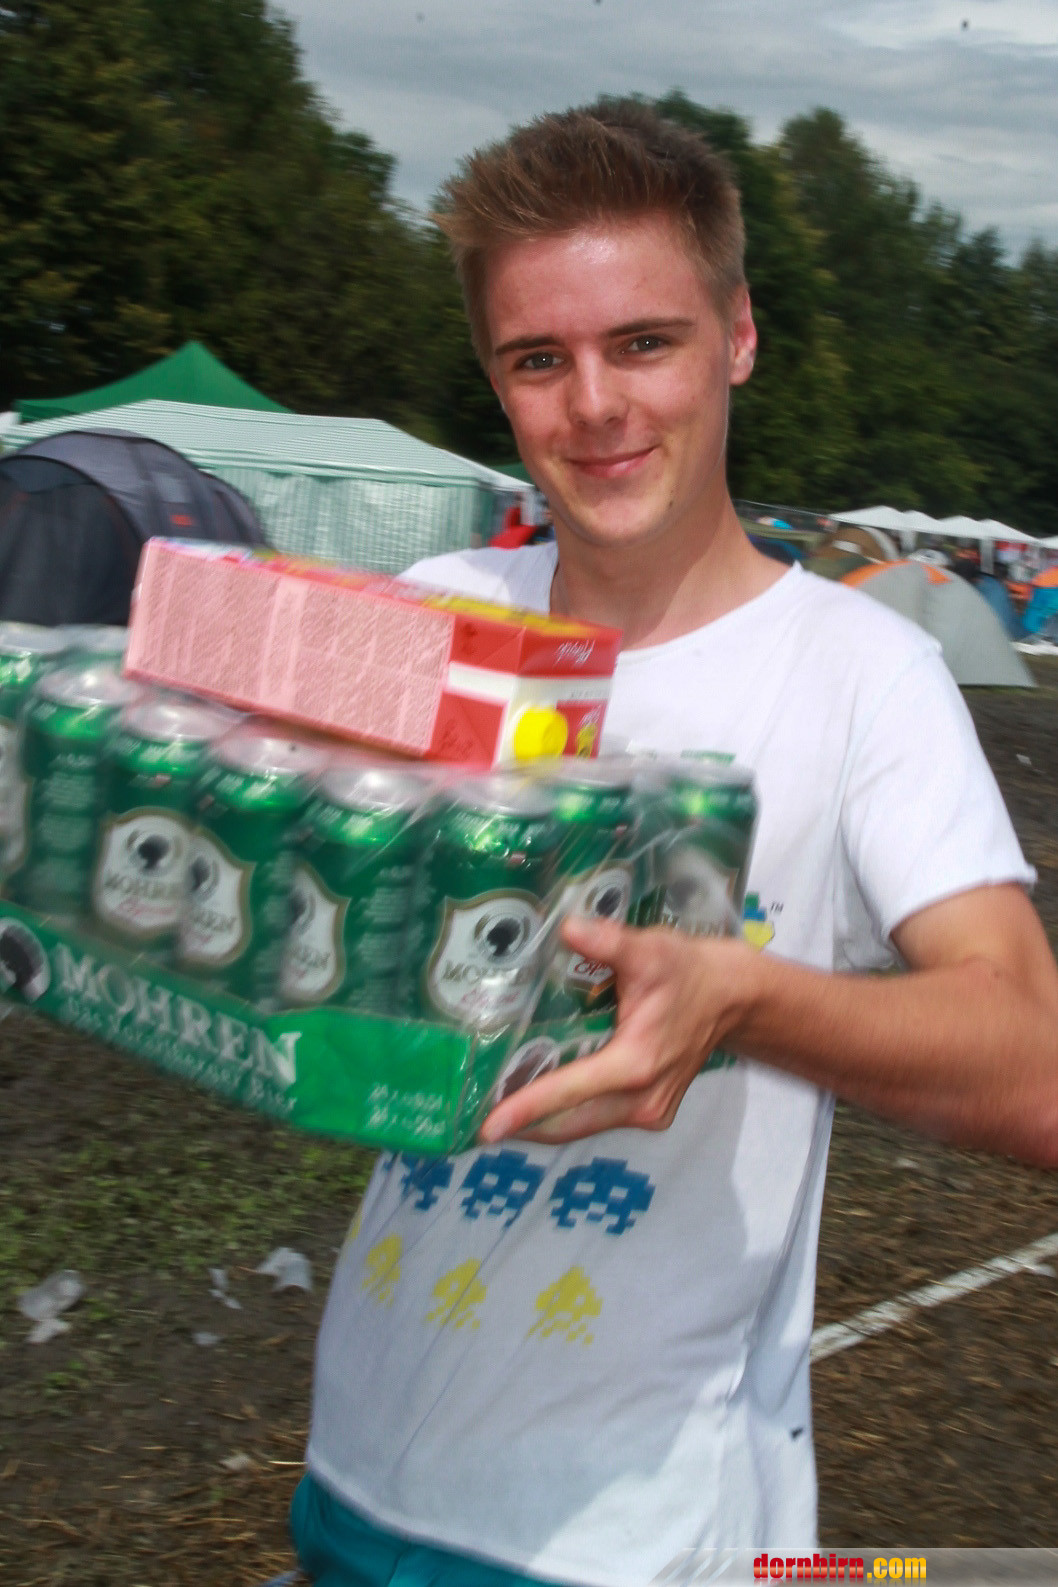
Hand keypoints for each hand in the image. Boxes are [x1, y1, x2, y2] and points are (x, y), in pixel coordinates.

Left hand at [479, 915, 753, 1145]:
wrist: (734, 997)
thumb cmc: (689, 971)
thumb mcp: (651, 950)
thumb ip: (608, 941)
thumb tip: (567, 928)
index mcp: (636, 1064)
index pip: (569, 1091)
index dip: (526, 1108)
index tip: (486, 1128)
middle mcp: (641, 1099)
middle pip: (568, 1123)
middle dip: (522, 1123)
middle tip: (471, 1115)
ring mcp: (648, 1110)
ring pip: (581, 1126)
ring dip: (541, 1121)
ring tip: (494, 1106)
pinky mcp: (650, 1111)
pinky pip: (597, 1119)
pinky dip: (565, 1112)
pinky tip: (535, 1094)